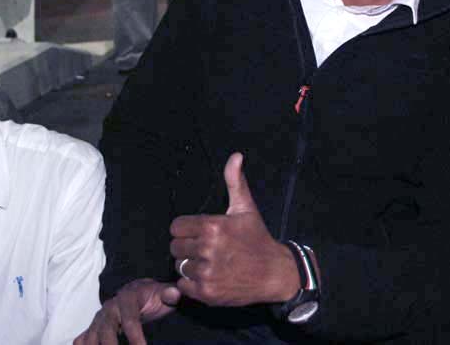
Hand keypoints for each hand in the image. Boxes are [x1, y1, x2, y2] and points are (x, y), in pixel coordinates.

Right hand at [73, 278, 179, 344]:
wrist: (138, 292)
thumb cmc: (153, 296)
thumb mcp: (163, 293)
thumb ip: (169, 293)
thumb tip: (174, 293)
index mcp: (127, 298)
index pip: (130, 320)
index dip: (136, 337)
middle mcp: (109, 308)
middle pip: (106, 330)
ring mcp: (99, 319)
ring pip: (91, 336)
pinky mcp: (93, 328)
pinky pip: (81, 339)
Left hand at [169, 153, 299, 306]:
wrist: (274, 273)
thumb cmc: (257, 239)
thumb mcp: (246, 208)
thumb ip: (235, 181)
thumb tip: (235, 156)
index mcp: (213, 226)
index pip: (176, 227)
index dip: (187, 229)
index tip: (200, 233)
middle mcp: (208, 249)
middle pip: (175, 247)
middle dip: (187, 247)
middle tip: (205, 248)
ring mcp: (207, 272)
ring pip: (179, 265)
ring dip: (190, 265)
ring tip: (209, 263)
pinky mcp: (207, 292)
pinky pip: (183, 285)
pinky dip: (192, 283)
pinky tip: (209, 277)